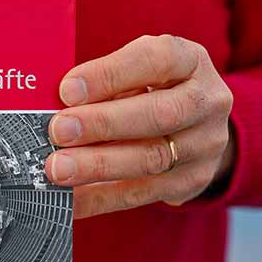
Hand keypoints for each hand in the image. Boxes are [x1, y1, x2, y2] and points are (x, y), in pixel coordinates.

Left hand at [46, 34, 234, 218]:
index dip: (109, 75)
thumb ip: (105, 81)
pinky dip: (100, 198)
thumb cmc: (152, 88)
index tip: (67, 89)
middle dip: (102, 124)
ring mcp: (204, 144)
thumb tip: (55, 103)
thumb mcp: (137, 70)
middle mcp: (207, 101)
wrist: (196, 126)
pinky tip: (70, 200)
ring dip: (98, 165)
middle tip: (58, 131)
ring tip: (58, 169)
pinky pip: (140, 193)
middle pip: (158, 115)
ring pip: (151, 159)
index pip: (155, 60)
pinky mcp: (191, 181)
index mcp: (190, 61)